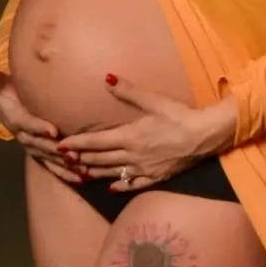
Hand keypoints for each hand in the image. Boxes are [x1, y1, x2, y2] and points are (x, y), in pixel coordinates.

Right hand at [0, 60, 81, 185]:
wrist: (7, 107)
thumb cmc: (6, 91)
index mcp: (15, 118)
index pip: (27, 124)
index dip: (38, 127)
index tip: (53, 131)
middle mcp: (24, 136)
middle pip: (41, 145)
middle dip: (57, 151)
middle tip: (74, 155)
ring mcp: (33, 147)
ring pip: (49, 158)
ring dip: (64, 166)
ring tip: (81, 171)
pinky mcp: (41, 153)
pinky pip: (53, 165)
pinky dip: (66, 173)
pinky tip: (81, 179)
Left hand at [57, 76, 235, 193]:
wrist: (205, 136)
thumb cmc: (180, 116)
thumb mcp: (154, 101)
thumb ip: (128, 92)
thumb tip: (107, 78)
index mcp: (130, 137)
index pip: (96, 142)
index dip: (77, 144)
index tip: (61, 145)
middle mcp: (133, 156)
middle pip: (100, 159)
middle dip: (79, 159)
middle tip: (62, 159)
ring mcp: (144, 169)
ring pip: (112, 173)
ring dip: (93, 173)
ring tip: (77, 173)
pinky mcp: (155, 177)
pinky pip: (132, 185)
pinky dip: (119, 186)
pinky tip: (110, 188)